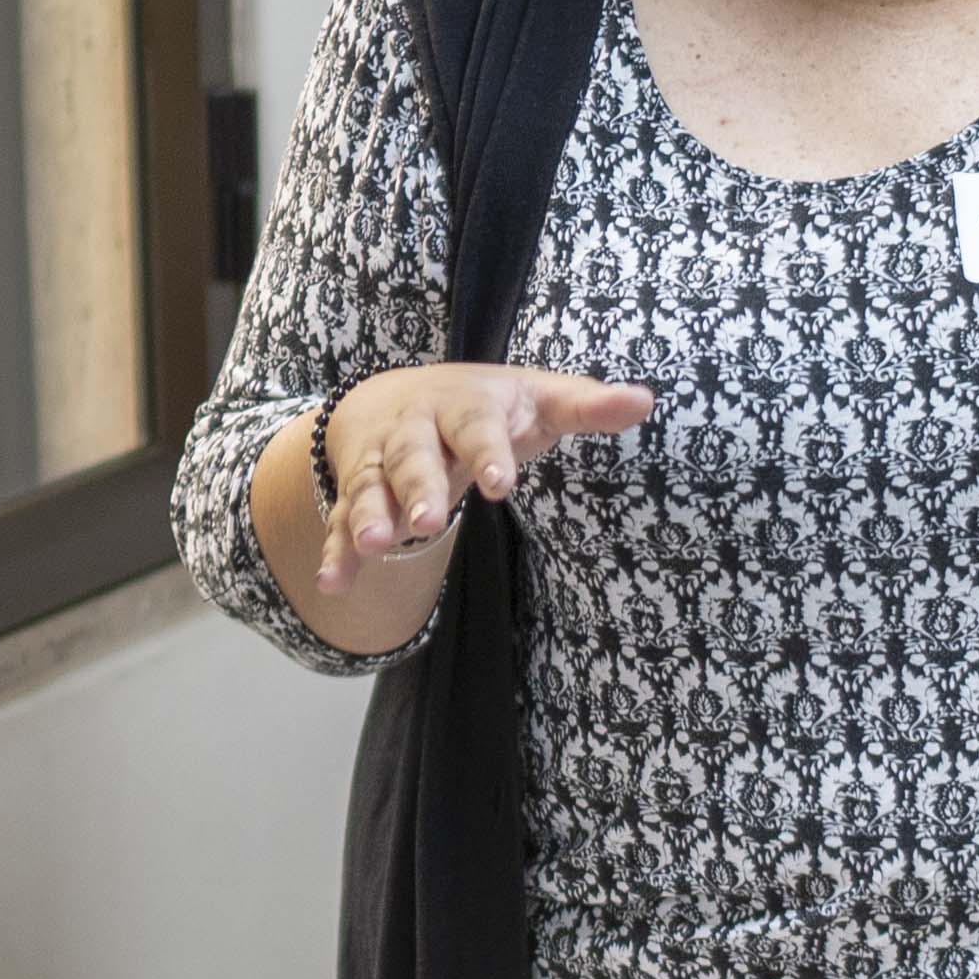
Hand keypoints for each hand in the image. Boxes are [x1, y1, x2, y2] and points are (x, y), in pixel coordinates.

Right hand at [316, 360, 655, 569]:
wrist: (397, 395)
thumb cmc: (486, 405)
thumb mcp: (536, 398)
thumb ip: (586, 406)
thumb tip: (643, 401)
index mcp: (464, 405)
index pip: (477, 426)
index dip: (489, 452)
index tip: (503, 483)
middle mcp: (415, 430)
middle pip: (413, 456)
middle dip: (418, 487)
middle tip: (427, 521)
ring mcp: (380, 463)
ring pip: (369, 488)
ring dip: (368, 516)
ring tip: (375, 546)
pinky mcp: (358, 494)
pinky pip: (341, 523)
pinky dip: (336, 551)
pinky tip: (335, 583)